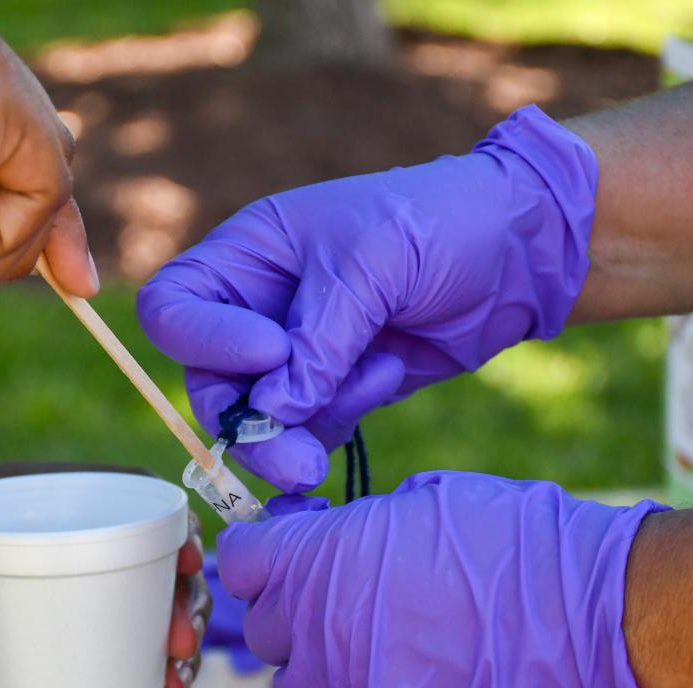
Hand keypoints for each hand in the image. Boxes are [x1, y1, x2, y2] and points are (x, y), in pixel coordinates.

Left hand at [0, 464, 207, 687]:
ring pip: (121, 612)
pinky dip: (124, 678)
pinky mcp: (12, 646)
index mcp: (14, 497)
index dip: (165, 522)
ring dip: (163, 644)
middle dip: (177, 598)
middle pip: (134, 559)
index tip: (185, 566)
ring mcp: (27, 597)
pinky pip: (85, 656)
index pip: (113, 495)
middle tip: (178, 649)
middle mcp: (34, 541)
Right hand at [137, 106, 595, 491]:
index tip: (271, 352)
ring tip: (373, 386)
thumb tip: (273, 414)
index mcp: (247, 255)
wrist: (519, 251)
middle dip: (251, 425)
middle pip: (210, 387)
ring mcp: (297, 357)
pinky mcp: (337, 392)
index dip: (204, 343)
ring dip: (300, 433)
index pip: (173, 310)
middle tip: (295, 458)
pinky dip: (341, 420)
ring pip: (259, 424)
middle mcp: (257, 309)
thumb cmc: (438, 224)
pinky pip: (309, 432)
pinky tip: (390, 372)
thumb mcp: (371, 264)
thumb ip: (318, 340)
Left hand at [216, 471, 692, 687]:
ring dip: (328, 679)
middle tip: (356, 609)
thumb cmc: (523, 543)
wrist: (596, 616)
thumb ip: (358, 530)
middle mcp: (312, 626)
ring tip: (386, 663)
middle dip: (301, 618)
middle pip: (266, 633)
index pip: (240, 562)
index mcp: (315, 555)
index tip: (296, 559)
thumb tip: (330, 541)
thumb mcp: (427, 503)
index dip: (268, 559)